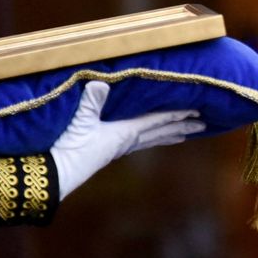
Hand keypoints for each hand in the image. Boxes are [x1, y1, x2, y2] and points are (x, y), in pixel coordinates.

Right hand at [50, 80, 204, 198]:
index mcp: (124, 133)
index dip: (176, 115)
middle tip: (203, 124)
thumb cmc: (67, 147)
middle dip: (181, 127)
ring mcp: (118, 148)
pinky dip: (150, 138)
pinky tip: (148, 139)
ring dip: (169, 134)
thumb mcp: (78, 122)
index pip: (156, 121)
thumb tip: (99, 82)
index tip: (196, 112)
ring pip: (150, 140)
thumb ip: (90, 102)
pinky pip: (137, 143)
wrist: (54, 175)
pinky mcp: (108, 152)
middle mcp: (126, 141)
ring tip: (185, 133)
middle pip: (160, 133)